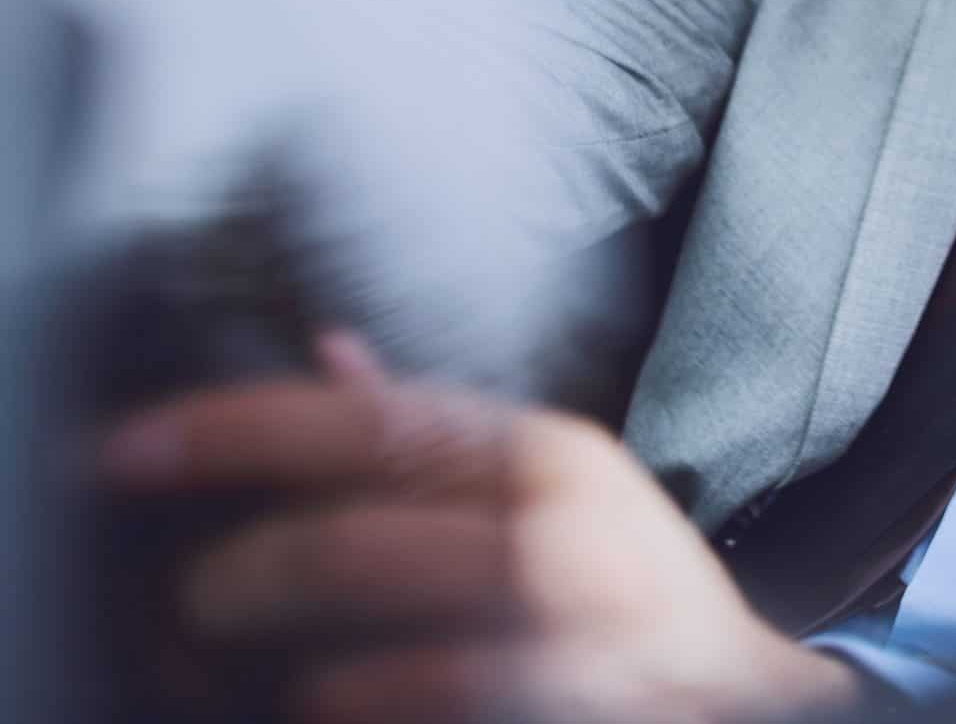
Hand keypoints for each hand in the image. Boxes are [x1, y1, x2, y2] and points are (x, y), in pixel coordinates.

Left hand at [100, 332, 864, 723]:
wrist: (744, 703)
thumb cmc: (630, 588)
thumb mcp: (557, 484)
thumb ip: (436, 433)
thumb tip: (324, 354)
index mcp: (551, 460)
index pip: (369, 424)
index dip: (232, 432)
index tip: (125, 449)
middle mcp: (565, 546)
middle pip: (350, 553)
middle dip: (241, 580)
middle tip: (193, 601)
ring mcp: (567, 656)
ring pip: (368, 675)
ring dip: (295, 685)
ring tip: (277, 681)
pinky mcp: (560, 723)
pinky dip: (354, 720)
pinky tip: (344, 711)